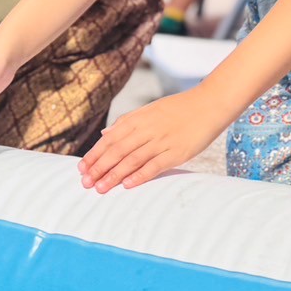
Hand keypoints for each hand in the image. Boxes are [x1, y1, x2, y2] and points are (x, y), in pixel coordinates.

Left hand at [77, 87, 226, 192]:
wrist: (209, 103)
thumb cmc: (178, 109)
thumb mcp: (149, 110)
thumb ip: (126, 123)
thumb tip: (105, 135)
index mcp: (137, 119)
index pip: (109, 139)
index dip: (94, 154)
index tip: (81, 169)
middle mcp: (146, 129)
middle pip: (117, 151)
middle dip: (99, 167)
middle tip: (86, 183)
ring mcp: (161, 141)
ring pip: (131, 160)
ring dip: (114, 175)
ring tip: (100, 187)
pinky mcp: (177, 152)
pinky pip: (154, 166)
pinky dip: (139, 175)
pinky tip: (127, 185)